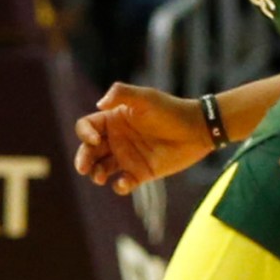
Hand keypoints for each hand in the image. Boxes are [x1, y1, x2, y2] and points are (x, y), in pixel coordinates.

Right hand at [75, 84, 213, 195]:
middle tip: (83, 168)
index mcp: (113, 120)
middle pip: (89, 150)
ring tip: (100, 178)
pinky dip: (119, 186)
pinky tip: (123, 183)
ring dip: (96, 174)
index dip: (84, 133)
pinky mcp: (140, 173)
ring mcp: (127, 157)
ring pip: (101, 168)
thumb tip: (99, 104)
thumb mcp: (145, 97)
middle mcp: (116, 139)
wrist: (197, 129)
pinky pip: (122, 183)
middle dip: (83, 159)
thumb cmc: (170, 110)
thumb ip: (121, 94)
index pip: (87, 127)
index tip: (94, 140)